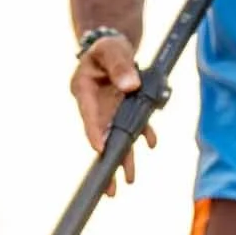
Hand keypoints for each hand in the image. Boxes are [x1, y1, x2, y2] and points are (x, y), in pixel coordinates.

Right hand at [70, 33, 157, 196]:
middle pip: (102, 135)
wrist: (114, 47)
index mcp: (84, 89)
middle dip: (108, 160)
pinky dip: (143, 133)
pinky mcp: (123, 110)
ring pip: (118, 136)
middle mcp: (95, 104)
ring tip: (129, 180)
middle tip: (111, 187)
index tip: (100, 149)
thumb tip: (130, 86)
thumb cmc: (108, 47)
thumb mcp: (112, 49)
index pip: (89, 114)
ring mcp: (109, 110)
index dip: (94, 132)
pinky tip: (151, 143)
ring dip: (125, 157)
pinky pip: (134, 124)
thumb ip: (120, 65)